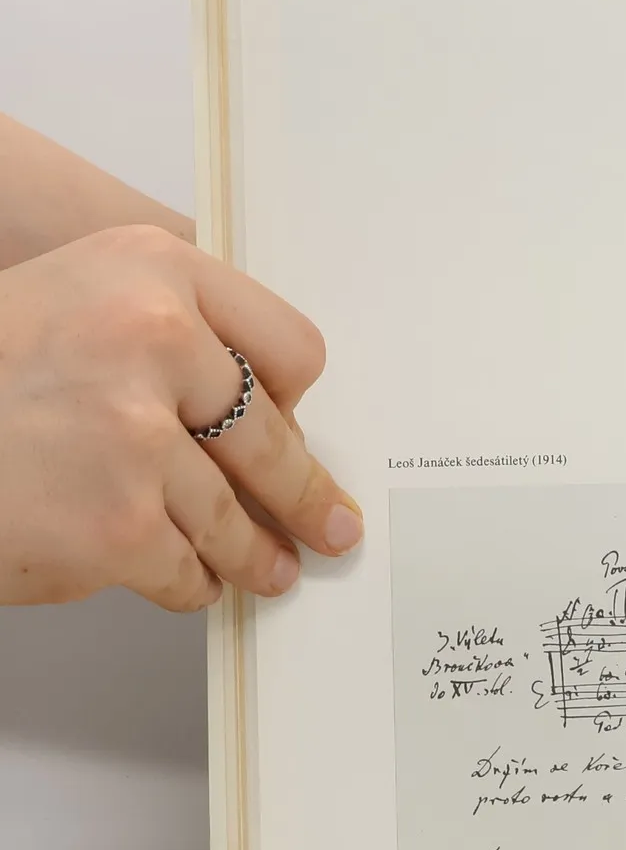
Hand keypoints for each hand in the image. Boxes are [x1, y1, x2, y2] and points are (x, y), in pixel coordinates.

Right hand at [0, 224, 361, 610]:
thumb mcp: (70, 303)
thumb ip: (167, 338)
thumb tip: (270, 418)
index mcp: (152, 268)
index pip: (290, 344)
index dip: (293, 396)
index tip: (300, 423)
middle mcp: (153, 338)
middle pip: (274, 439)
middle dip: (305, 493)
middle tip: (332, 523)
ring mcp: (137, 436)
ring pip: (234, 515)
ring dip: (254, 552)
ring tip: (272, 568)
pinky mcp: (119, 525)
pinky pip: (188, 567)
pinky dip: (187, 581)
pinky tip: (185, 578)